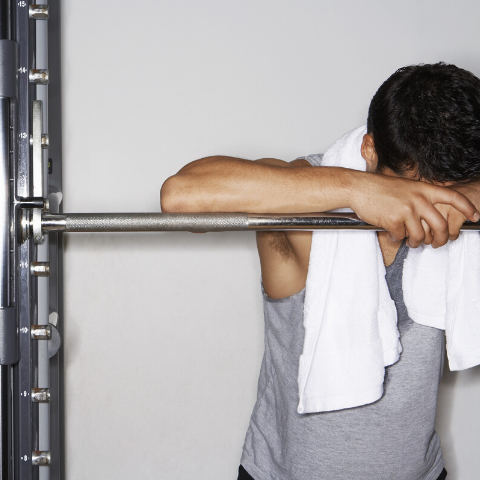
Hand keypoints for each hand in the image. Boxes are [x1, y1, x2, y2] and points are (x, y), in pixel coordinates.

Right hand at [350, 173, 479, 247]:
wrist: (358, 188)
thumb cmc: (378, 188)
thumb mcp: (405, 187)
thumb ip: (419, 198)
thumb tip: (430, 218)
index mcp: (423, 189)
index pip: (453, 197)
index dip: (467, 208)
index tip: (475, 216)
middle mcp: (419, 199)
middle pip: (441, 225)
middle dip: (441, 240)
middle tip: (437, 244)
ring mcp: (407, 210)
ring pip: (420, 236)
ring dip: (415, 242)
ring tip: (409, 240)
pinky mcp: (394, 220)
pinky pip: (401, 237)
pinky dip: (396, 238)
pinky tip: (390, 231)